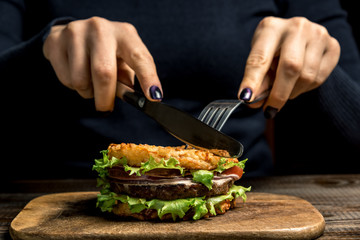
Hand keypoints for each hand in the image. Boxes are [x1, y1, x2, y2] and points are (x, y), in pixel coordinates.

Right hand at [43, 17, 161, 111]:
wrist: (74, 34)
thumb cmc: (107, 52)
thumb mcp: (123, 61)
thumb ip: (128, 79)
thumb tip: (135, 98)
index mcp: (125, 33)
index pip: (139, 57)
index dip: (148, 78)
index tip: (154, 97)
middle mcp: (101, 29)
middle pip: (104, 73)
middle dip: (106, 98)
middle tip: (106, 108)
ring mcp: (76, 32)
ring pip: (81, 80)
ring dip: (88, 92)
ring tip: (91, 84)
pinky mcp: (56, 41)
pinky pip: (66, 79)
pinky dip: (74, 87)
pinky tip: (77, 73)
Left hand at [238, 17, 339, 117]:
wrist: (298, 36)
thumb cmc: (273, 50)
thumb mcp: (261, 59)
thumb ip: (257, 79)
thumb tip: (251, 100)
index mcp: (271, 28)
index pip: (260, 57)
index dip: (252, 80)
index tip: (246, 98)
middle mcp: (297, 27)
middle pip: (290, 67)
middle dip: (278, 94)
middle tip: (269, 109)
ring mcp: (318, 35)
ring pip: (306, 76)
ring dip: (292, 92)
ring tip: (284, 89)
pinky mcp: (333, 46)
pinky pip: (319, 78)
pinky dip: (306, 88)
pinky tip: (298, 83)